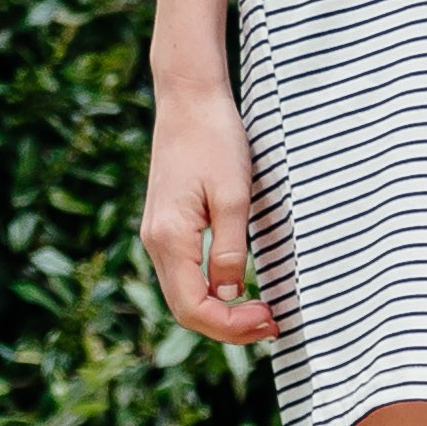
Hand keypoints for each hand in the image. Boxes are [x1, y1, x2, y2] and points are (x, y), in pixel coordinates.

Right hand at [142, 82, 279, 343]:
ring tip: (260, 312)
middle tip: (271, 324)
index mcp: (169, 237)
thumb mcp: (233, 196)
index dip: (231, 326)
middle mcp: (155, 242)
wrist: (190, 99)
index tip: (269, 320)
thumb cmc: (215, 139)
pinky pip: (185, 274)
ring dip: (220, 311)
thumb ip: (230, 249)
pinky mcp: (167, 226)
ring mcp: (158, 235)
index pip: (193, 307)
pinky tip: (238, 289)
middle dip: (228, 325)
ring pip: (183, 294)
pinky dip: (210, 291)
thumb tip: (230, 296)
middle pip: (185, 307)